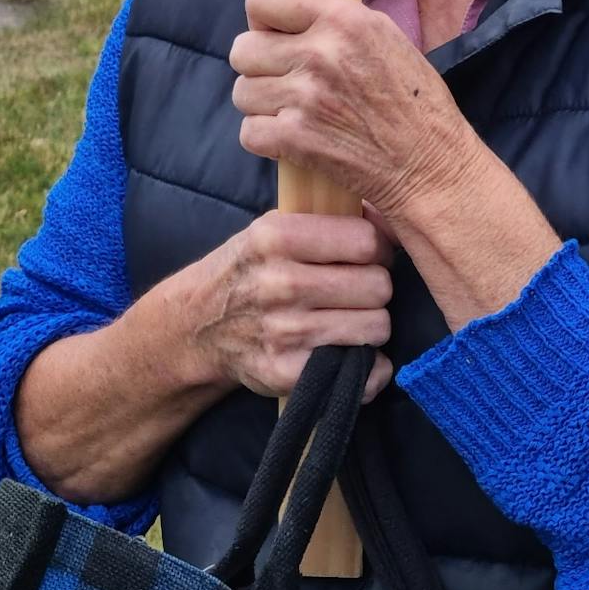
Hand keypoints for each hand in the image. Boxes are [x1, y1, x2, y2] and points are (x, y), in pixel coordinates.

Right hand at [179, 211, 395, 400]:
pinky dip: (368, 366)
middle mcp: (279, 283)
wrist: (199, 325)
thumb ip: (327, 217)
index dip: (377, 249)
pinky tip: (348, 351)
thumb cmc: (250, 269)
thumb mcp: (273, 227)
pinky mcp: (288, 373)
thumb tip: (389, 217)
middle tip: (356, 291)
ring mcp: (284, 332)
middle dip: (375, 288)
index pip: (366, 241)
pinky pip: (366, 371)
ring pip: (376, 327)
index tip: (369, 256)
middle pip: (378, 286)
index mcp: (275, 237)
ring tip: (348, 318)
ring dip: (370, 325)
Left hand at [230, 0, 476, 218]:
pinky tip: (293, 137)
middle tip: (288, 79)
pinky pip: (249, 132)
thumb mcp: (379, 34)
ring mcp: (306, 98)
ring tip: (295, 109)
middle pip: (242, 48)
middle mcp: (320, 53)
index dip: (263, 17)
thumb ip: (322, 4)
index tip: (277, 33)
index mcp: (343, 18)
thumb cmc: (412, 99)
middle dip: (259, 66)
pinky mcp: (297, 140)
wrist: (432, 166)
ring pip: (242, 91)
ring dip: (262, 104)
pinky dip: (266, 139)